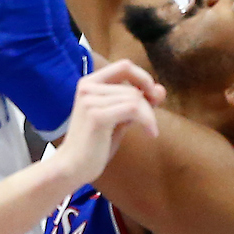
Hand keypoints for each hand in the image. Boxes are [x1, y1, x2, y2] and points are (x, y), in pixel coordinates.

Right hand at [54, 60, 162, 185]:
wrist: (72, 168)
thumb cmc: (94, 145)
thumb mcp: (118, 119)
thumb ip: (136, 103)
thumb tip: (161, 89)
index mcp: (89, 83)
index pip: (124, 66)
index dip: (143, 77)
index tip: (152, 96)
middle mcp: (87, 87)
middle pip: (133, 87)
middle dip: (148, 104)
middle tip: (152, 122)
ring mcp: (90, 100)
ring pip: (135, 98)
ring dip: (149, 116)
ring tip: (150, 131)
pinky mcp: (96, 116)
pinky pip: (134, 109)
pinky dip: (148, 121)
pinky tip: (151, 134)